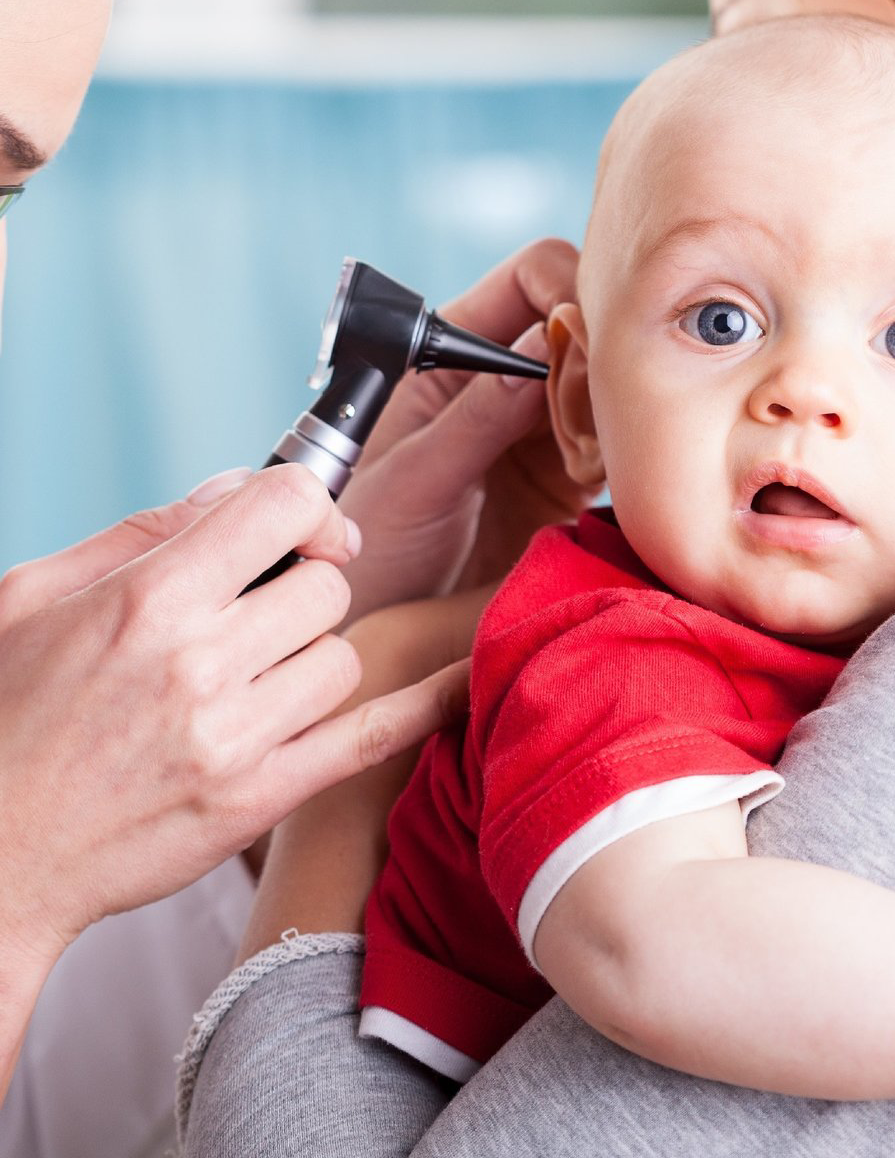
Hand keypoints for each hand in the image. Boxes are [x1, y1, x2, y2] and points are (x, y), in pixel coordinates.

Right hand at [0, 465, 444, 966]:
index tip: (301, 526)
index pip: (285, 505)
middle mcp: (199, 664)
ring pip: (344, 655)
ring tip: (257, 676)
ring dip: (314, 655)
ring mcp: (235, 738)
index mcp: (148, 599)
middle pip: (327, 586)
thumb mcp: (35, 594)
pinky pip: (372, 738)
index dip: (307, 505)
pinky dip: (423, 704)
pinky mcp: (258, 799)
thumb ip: (147, 529)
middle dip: (302, 588)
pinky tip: (457, 679)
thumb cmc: (3, 715)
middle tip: (258, 616)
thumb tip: (240, 487)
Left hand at [339, 238, 595, 619]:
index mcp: (448, 353)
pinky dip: (627, 452)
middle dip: (604, 350)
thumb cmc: (366, 546)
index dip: (567, 291)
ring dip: (618, 406)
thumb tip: (541, 343)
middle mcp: (499, 379)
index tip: (590, 339)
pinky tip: (615, 477)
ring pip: (607, 382)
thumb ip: (476, 416)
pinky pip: (615, 443)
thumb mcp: (413, 479)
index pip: (528, 278)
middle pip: (579, 323)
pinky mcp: (566, 476)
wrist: (374, 621)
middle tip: (607, 404)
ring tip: (603, 451)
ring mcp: (537, 426)